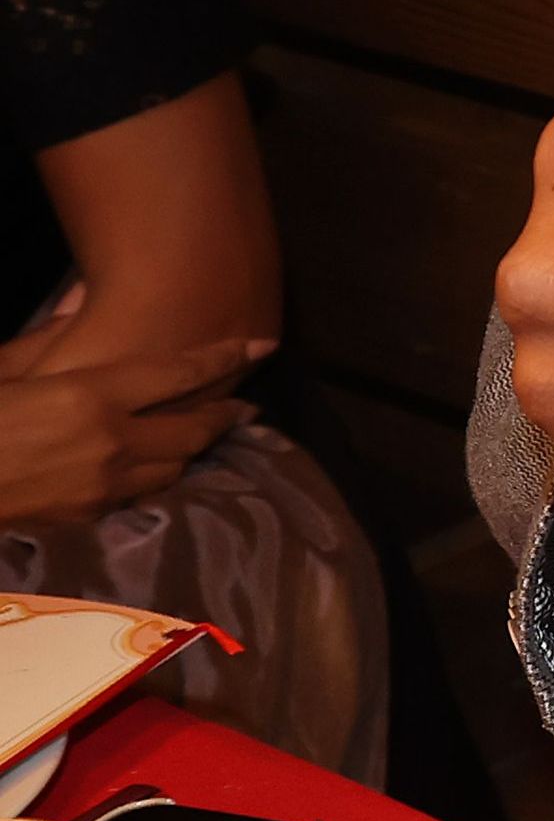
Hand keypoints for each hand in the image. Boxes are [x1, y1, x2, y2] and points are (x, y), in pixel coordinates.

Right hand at [0, 334, 262, 525]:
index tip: (260, 344)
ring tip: (205, 435)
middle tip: (244, 406)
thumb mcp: (6, 370)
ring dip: (192, 449)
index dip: (225, 358)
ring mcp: (102, 486)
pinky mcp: (85, 518)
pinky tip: (155, 469)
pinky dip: (156, 477)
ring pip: (173, 467)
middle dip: (223, 415)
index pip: (179, 374)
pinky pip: (139, 495)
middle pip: (192, 428)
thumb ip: (50, 342)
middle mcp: (110, 442)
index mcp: (88, 395)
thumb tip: (83, 302)